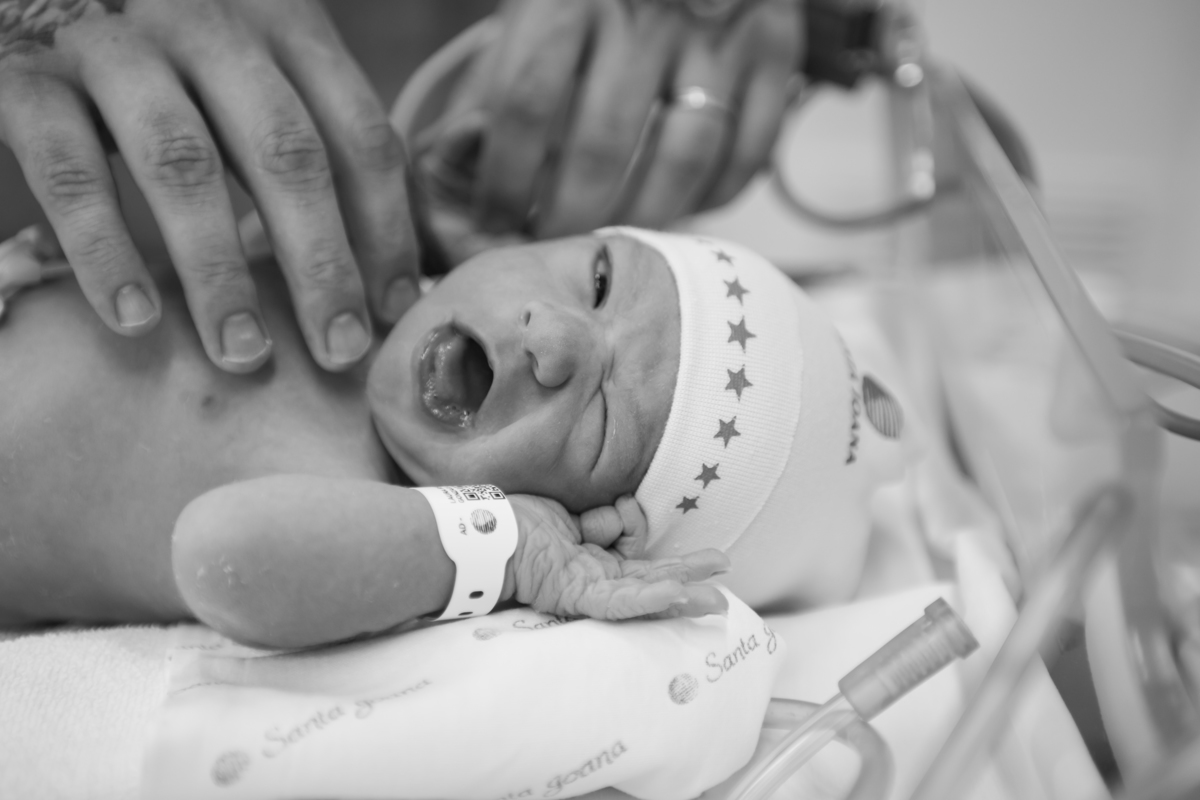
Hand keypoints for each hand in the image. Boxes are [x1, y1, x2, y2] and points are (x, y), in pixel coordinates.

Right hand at [0, 0, 419, 372]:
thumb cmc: (174, 58)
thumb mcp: (258, 73)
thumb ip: (318, 139)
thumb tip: (395, 261)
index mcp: (283, 24)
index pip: (359, 133)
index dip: (386, 228)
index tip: (392, 308)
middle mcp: (207, 24)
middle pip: (285, 153)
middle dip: (320, 263)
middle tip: (338, 350)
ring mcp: (114, 45)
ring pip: (182, 163)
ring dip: (219, 270)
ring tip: (244, 354)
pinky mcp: (27, 79)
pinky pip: (72, 173)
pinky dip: (106, 251)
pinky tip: (137, 319)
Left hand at [424, 0, 801, 249]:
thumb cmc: (589, 2)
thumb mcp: (530, 15)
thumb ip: (491, 84)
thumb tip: (460, 160)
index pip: (526, 102)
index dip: (504, 179)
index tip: (493, 222)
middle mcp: (647, 8)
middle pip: (603, 144)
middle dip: (568, 216)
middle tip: (554, 248)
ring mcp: (719, 31)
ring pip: (683, 156)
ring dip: (643, 218)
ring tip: (615, 241)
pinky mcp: (777, 52)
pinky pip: (750, 151)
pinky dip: (715, 197)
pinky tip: (683, 210)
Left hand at [505, 494, 729, 620]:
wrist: (486, 533)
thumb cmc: (521, 521)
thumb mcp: (574, 515)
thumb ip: (604, 520)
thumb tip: (625, 513)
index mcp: (595, 562)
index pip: (644, 567)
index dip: (678, 567)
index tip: (711, 564)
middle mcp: (596, 580)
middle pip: (653, 584)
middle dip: (691, 582)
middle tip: (726, 588)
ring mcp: (589, 591)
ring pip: (644, 597)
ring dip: (682, 597)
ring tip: (714, 601)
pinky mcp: (577, 596)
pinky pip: (618, 601)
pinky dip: (649, 597)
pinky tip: (675, 594)